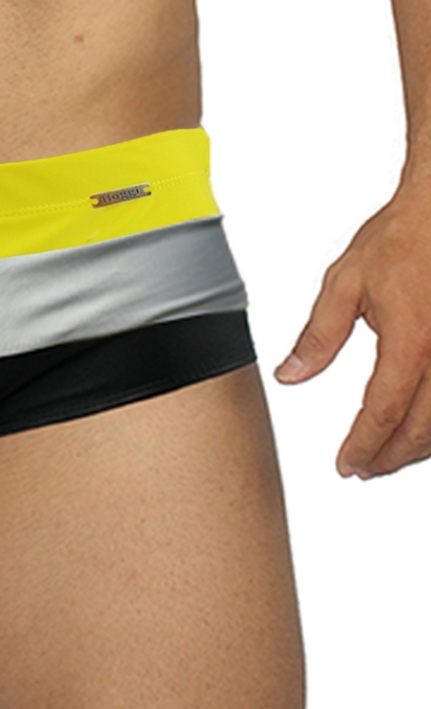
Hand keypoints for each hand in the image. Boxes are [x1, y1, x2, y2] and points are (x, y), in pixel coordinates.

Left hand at [274, 187, 430, 478]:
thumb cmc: (399, 239)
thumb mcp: (344, 283)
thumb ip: (318, 335)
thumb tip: (290, 376)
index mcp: (412, 340)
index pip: (383, 411)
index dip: (363, 445)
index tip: (345, 466)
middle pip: (422, 429)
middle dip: (389, 457)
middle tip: (363, 469)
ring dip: (418, 447)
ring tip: (387, 456)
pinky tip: (421, 428)